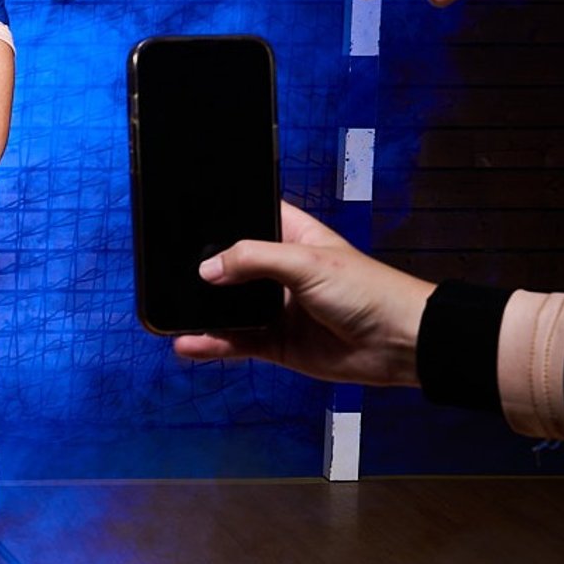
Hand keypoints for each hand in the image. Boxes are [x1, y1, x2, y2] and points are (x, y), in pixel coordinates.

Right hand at [173, 200, 433, 385]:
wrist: (399, 343)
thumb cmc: (368, 290)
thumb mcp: (308, 262)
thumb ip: (254, 260)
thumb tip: (207, 269)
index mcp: (292, 236)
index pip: (249, 218)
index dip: (221, 218)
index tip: (184, 220)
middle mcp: (280, 271)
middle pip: (231, 267)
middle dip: (203, 271)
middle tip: (164, 271)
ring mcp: (277, 308)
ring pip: (229, 308)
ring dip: (203, 311)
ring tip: (168, 312)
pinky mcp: (277, 343)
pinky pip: (236, 343)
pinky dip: (213, 345)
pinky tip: (189, 345)